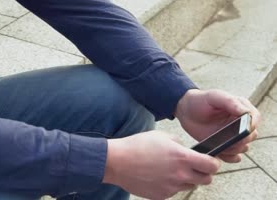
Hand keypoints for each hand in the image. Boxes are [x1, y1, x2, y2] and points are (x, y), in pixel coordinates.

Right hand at [103, 131, 220, 199]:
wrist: (117, 162)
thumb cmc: (136, 146)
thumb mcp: (161, 136)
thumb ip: (178, 143)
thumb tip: (185, 149)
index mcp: (182, 157)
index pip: (212, 166)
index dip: (214, 163)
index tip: (211, 161)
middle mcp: (180, 174)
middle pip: (206, 180)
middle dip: (203, 173)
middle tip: (194, 166)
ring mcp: (171, 187)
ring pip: (190, 186)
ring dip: (186, 179)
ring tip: (171, 170)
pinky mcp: (162, 196)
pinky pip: (173, 191)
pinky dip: (170, 185)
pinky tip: (159, 176)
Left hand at [175, 89, 260, 162]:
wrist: (185, 111)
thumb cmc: (200, 100)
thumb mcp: (214, 97)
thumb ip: (230, 102)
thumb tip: (246, 112)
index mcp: (241, 108)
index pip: (255, 118)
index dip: (251, 125)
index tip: (243, 129)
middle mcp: (240, 123)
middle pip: (251, 135)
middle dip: (243, 139)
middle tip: (230, 139)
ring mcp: (232, 135)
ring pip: (243, 147)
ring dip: (235, 149)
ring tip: (222, 145)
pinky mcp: (224, 145)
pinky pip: (233, 156)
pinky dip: (229, 157)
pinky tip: (222, 154)